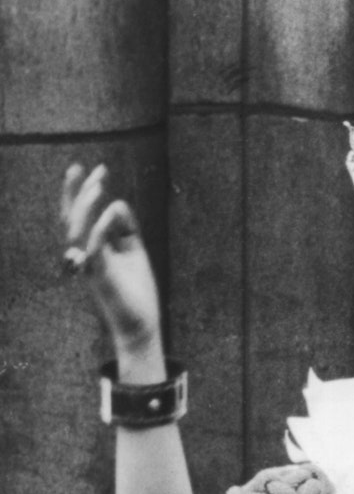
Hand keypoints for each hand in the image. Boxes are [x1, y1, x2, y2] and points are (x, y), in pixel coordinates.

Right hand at [61, 163, 162, 362]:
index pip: (80, 215)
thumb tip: (118, 203)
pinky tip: (109, 212)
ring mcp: (90, 266)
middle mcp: (85, 254)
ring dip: (86, 207)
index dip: (81, 192)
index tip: (94, 169)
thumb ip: (126, 229)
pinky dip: (100, 230)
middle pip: (72, 219)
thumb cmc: (135, 290)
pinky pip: (94, 251)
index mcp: (92, 247)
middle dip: (80, 193)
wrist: (141, 324)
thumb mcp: (134, 252)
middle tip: (95, 171)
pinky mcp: (101, 278)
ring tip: (98, 186)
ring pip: (76, 232)